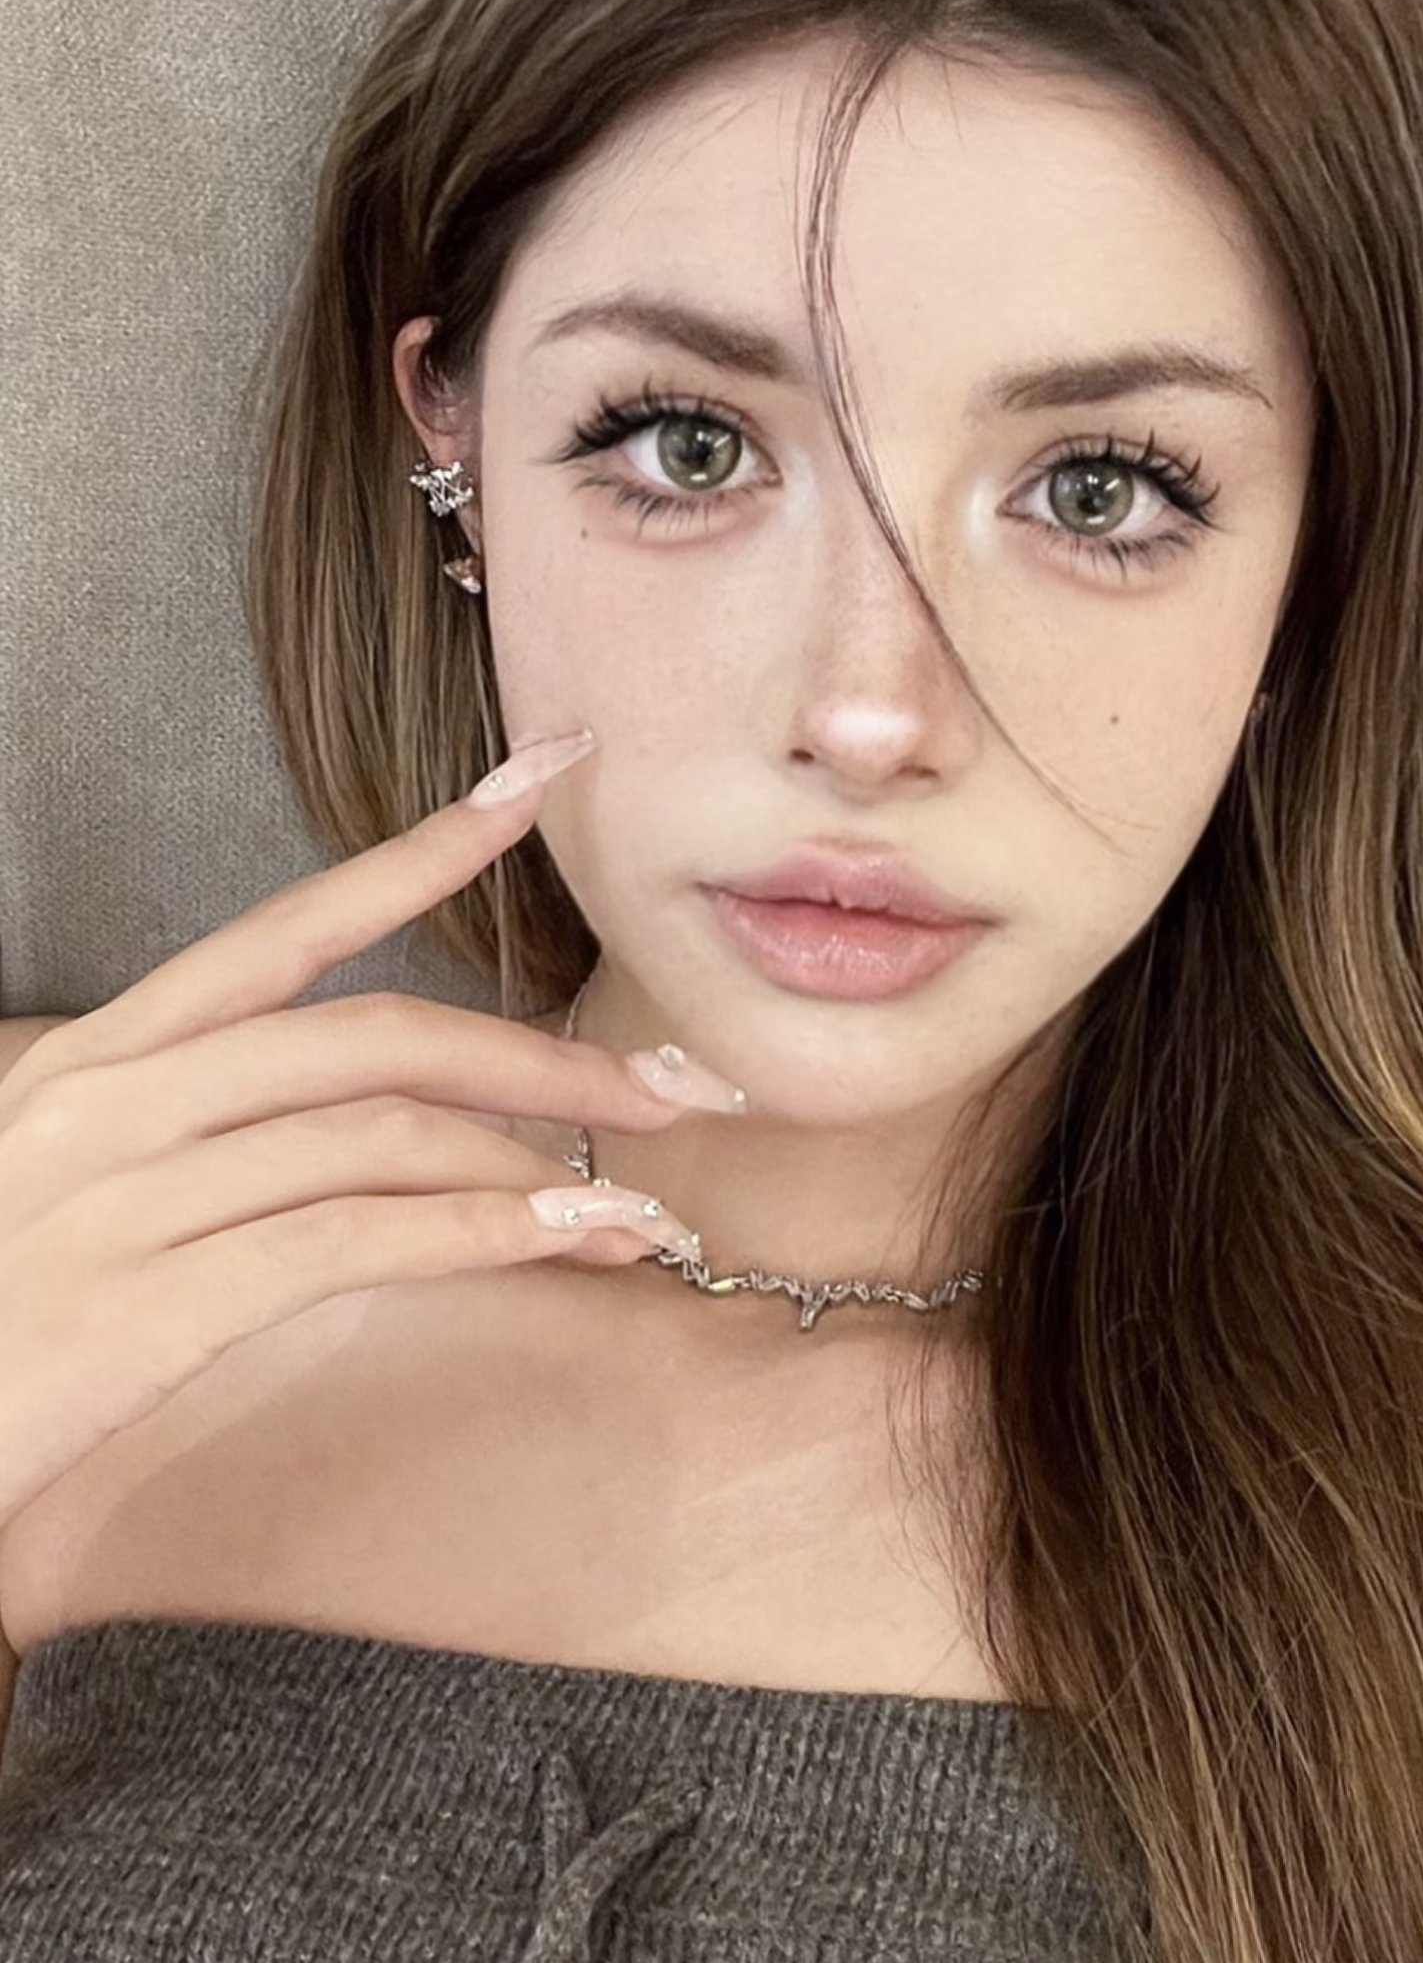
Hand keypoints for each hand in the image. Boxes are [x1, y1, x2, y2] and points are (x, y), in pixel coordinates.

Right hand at [0, 731, 732, 1531]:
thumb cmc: (0, 1321)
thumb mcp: (85, 1188)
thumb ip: (214, 1132)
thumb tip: (398, 1121)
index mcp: (107, 1052)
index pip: (296, 923)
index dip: (431, 847)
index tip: (546, 780)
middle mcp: (117, 1095)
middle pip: (377, 1033)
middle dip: (543, 1055)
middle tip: (675, 1087)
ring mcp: (130, 1193)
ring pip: (383, 1131)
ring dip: (540, 1159)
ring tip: (643, 1198)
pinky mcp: (154, 1301)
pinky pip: (357, 1237)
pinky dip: (481, 1232)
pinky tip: (566, 1239)